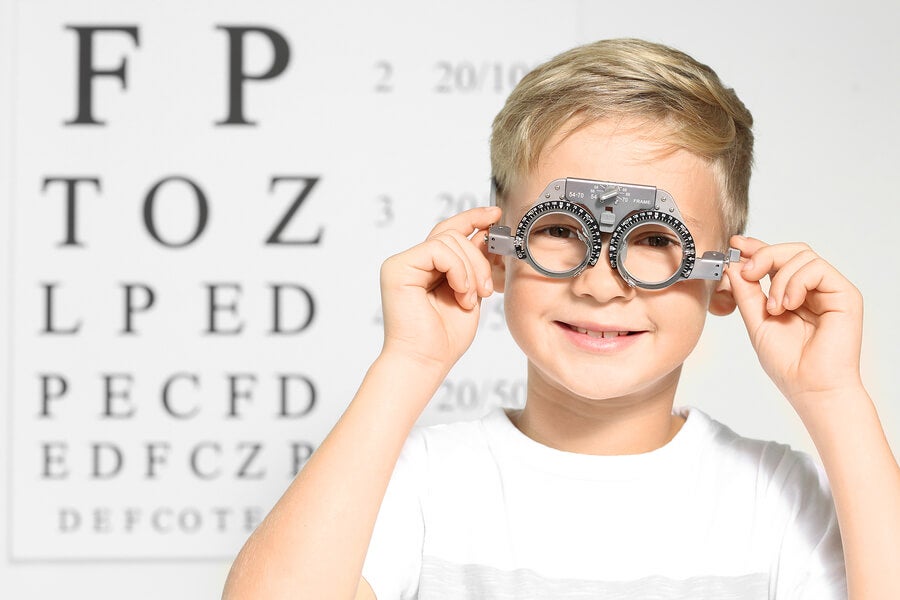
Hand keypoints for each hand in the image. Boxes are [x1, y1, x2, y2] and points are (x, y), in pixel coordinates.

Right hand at [379, 206, 500, 371]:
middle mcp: (413, 262)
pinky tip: (460, 293)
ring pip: (449, 240)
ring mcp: (402, 263)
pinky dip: (458, 270)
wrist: (426, 362)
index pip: (450, 231)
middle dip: (479, 258)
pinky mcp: (397, 268)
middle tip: (485, 291)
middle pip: (453, 234)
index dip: (473, 219)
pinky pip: (438, 250)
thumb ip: (474, 264)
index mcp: (428, 267)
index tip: (496, 215)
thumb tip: (485, 233)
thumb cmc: (445, 338)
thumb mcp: (470, 292)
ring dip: (470, 270)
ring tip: (470, 298)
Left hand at [726, 236, 864, 411]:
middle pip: (790, 250)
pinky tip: (788, 304)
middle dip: (764, 255)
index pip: (777, 260)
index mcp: (792, 294)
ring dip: (779, 278)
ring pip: (802, 255)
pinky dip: (796, 282)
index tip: (736, 245)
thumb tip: (735, 263)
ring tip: (774, 307)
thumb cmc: (787, 363)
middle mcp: (812, 289)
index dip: (757, 248)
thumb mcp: (756, 321)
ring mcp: (829, 290)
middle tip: (749, 273)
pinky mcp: (844, 294)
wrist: (809, 387)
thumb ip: (746, 292)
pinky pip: (817, 268)